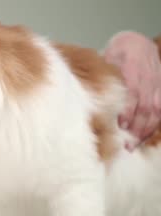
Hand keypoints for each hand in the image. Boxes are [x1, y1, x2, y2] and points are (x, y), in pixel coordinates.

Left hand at [104, 31, 160, 150]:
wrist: (137, 42)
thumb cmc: (117, 54)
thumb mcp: (107, 59)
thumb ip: (103, 78)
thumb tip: (89, 96)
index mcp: (132, 69)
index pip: (133, 93)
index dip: (128, 111)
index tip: (121, 125)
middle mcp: (147, 79)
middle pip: (145, 106)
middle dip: (136, 127)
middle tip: (126, 144)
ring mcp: (156, 85)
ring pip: (155, 111)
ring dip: (144, 130)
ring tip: (133, 146)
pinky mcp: (160, 90)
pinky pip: (160, 110)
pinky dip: (153, 125)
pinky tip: (143, 137)